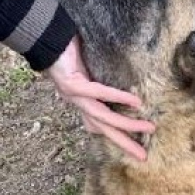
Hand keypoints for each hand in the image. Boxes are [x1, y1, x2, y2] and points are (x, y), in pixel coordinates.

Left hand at [46, 37, 154, 161]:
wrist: (45, 37)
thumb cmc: (66, 48)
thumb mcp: (86, 66)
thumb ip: (98, 76)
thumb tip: (121, 75)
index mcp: (80, 100)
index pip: (97, 125)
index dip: (113, 136)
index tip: (131, 145)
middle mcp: (77, 102)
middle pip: (103, 128)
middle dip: (123, 143)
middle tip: (143, 156)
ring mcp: (73, 96)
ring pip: (102, 116)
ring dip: (126, 125)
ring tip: (148, 127)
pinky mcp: (71, 85)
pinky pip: (99, 93)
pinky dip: (118, 97)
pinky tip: (136, 102)